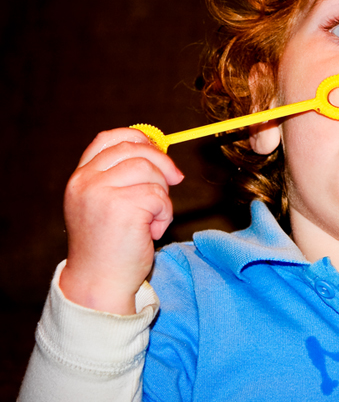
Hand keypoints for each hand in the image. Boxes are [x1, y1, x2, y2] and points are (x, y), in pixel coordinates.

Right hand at [59, 128, 183, 314]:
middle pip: (134, 150)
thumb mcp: (105, 205)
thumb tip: (159, 153)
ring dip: (163, 194)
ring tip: (154, 218)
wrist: (99, 284)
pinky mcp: (123, 208)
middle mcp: (86, 182)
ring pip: (150, 171)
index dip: (137, 138)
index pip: (108, 139)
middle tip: (175, 180)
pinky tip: (153, 231)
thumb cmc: (108, 248)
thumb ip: (121, 178)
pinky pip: (159, 196)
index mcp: (80, 178)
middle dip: (162, 163)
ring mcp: (102, 193)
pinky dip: (165, 213)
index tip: (156, 148)